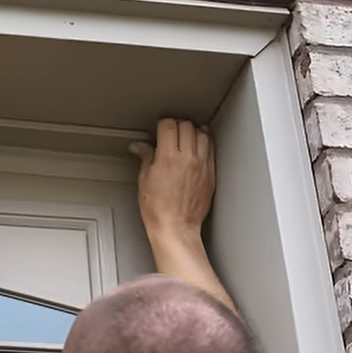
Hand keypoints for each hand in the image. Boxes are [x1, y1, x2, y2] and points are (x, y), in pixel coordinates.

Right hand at [130, 118, 215, 241]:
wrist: (176, 228)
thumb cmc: (158, 210)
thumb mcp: (144, 180)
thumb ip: (145, 157)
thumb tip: (140, 146)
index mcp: (168, 159)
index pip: (169, 126)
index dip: (162, 124)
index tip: (159, 129)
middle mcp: (187, 159)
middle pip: (186, 126)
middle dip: (177, 126)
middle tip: (170, 133)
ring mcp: (202, 166)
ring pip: (202, 134)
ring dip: (193, 132)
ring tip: (186, 137)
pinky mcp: (210, 173)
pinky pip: (211, 149)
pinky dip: (205, 143)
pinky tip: (197, 146)